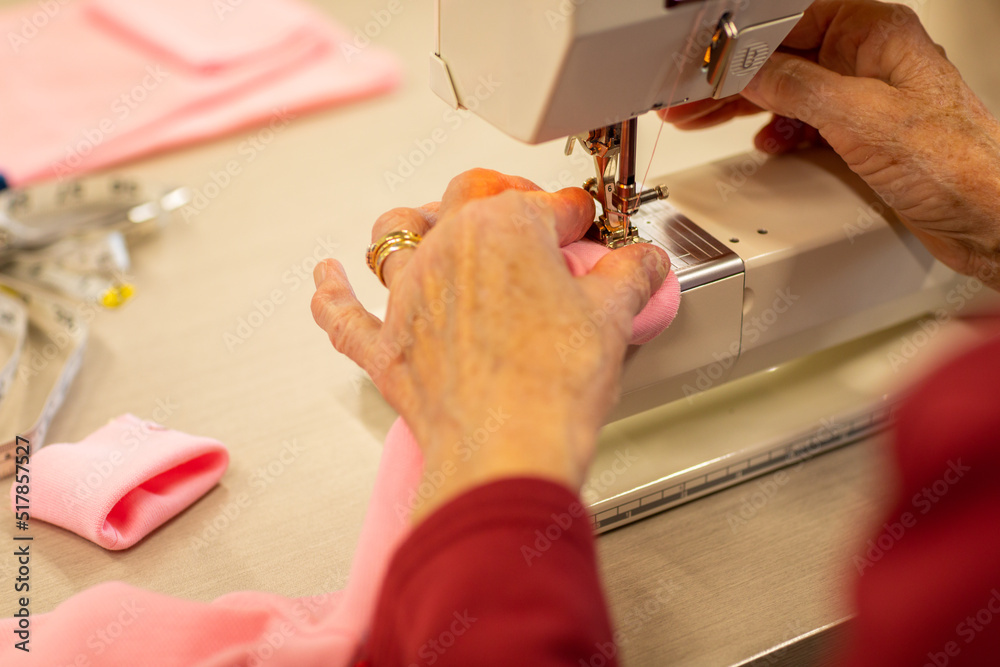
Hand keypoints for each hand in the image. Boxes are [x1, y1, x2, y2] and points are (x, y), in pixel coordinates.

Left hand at [311, 169, 669, 520]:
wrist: (507, 450)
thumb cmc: (552, 385)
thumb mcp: (612, 318)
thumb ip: (630, 275)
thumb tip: (642, 261)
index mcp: (504, 228)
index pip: (550, 204)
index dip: (577, 213)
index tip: (587, 224)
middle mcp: (447, 250)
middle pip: (468, 199)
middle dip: (502, 199)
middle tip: (528, 217)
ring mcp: (409, 296)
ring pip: (394, 236)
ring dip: (413, 224)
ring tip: (431, 223)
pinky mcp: (386, 346)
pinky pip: (344, 313)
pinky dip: (332, 294)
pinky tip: (327, 277)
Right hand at [661, 0, 999, 287]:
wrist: (987, 218)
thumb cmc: (956, 164)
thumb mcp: (858, 117)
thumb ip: (796, 87)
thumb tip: (748, 70)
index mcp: (875, 33)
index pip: (789, 21)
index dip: (740, 43)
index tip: (702, 63)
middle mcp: (869, 60)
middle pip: (782, 57)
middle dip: (731, 80)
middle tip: (686, 98)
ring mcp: (864, 99)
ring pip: (789, 91)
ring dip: (745, 107)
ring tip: (702, 118)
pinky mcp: (861, 136)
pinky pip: (805, 123)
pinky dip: (779, 133)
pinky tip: (765, 143)